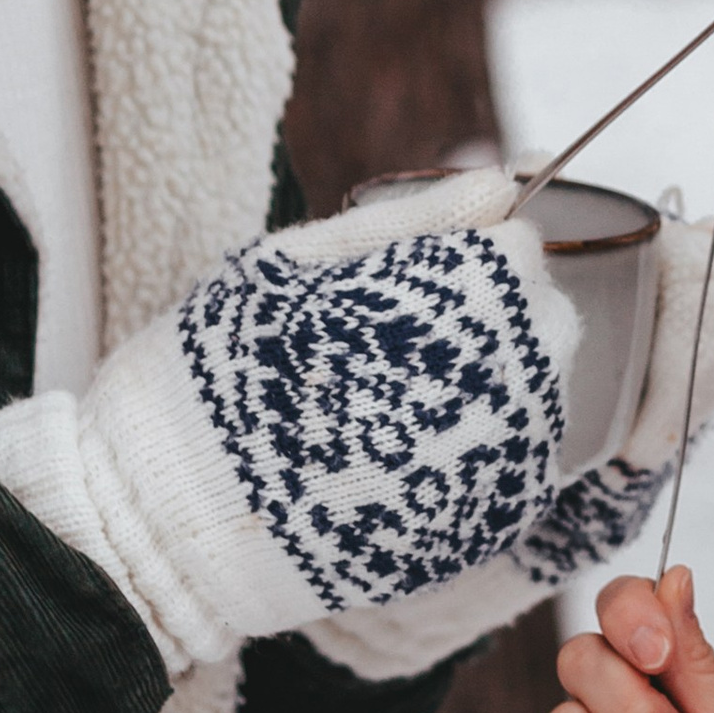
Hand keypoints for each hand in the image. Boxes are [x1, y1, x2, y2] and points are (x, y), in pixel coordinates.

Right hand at [0, 165, 580, 676]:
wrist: (168, 520)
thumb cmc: (212, 375)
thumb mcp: (293, 266)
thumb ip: (410, 219)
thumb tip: (497, 183)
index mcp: (454, 301)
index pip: (521, 253)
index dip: (470, 259)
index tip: (415, 281)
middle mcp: (499, 382)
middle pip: (545, 326)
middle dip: (491, 322)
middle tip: (400, 345)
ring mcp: (499, 465)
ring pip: (539, 399)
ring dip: (486, 390)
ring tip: (388, 405)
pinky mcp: (486, 529)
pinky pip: (518, 470)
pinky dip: (475, 455)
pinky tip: (400, 459)